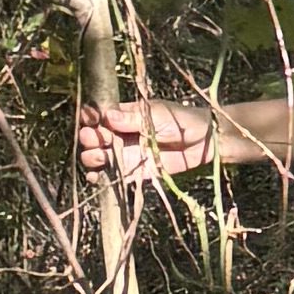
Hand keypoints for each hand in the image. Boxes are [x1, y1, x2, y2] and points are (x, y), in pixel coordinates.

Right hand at [77, 98, 213, 180]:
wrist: (205, 141)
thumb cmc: (182, 120)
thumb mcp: (157, 115)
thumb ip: (133, 119)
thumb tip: (107, 116)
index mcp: (124, 115)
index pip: (99, 116)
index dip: (90, 119)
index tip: (88, 122)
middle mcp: (121, 134)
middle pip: (96, 138)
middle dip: (90, 140)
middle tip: (92, 140)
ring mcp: (127, 153)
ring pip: (100, 157)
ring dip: (93, 158)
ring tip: (97, 158)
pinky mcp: (135, 171)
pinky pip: (114, 176)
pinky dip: (102, 178)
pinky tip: (96, 177)